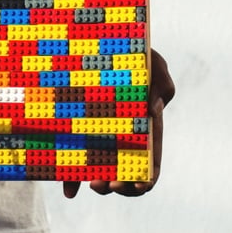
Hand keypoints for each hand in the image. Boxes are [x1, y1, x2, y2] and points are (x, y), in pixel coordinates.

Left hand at [62, 49, 174, 198]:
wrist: (101, 42)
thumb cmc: (135, 55)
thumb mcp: (155, 66)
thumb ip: (162, 86)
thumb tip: (153, 110)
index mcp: (145, 129)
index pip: (151, 163)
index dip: (146, 180)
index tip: (138, 184)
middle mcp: (123, 138)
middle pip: (126, 174)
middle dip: (120, 186)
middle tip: (110, 183)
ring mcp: (100, 136)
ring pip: (101, 171)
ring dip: (99, 185)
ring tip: (93, 183)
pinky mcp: (78, 132)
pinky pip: (75, 158)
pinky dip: (72, 178)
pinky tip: (69, 189)